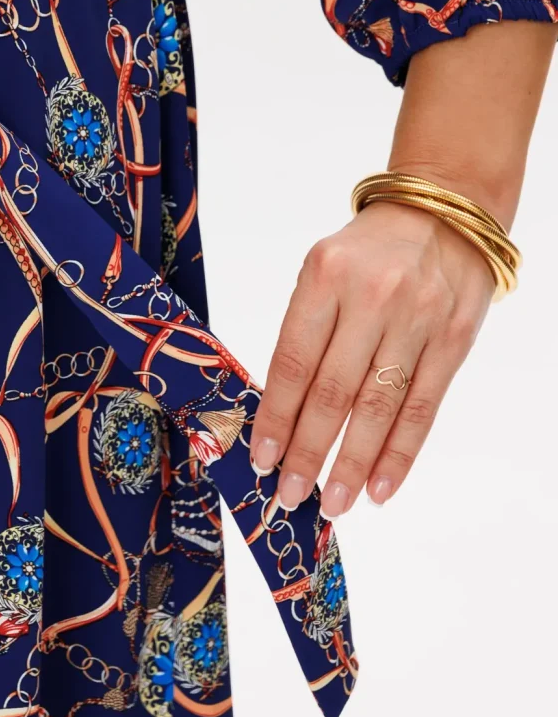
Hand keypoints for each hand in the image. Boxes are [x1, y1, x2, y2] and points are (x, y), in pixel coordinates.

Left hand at [249, 198, 494, 516]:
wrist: (440, 214)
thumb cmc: (366, 253)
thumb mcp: (322, 272)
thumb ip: (304, 332)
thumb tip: (281, 414)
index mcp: (324, 276)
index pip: (293, 360)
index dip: (277, 416)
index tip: (262, 459)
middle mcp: (371, 298)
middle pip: (334, 390)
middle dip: (309, 450)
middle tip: (290, 495)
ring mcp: (417, 320)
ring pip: (379, 407)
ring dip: (353, 464)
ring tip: (332, 502)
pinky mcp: (454, 340)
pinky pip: (423, 408)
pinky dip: (400, 453)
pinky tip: (380, 488)